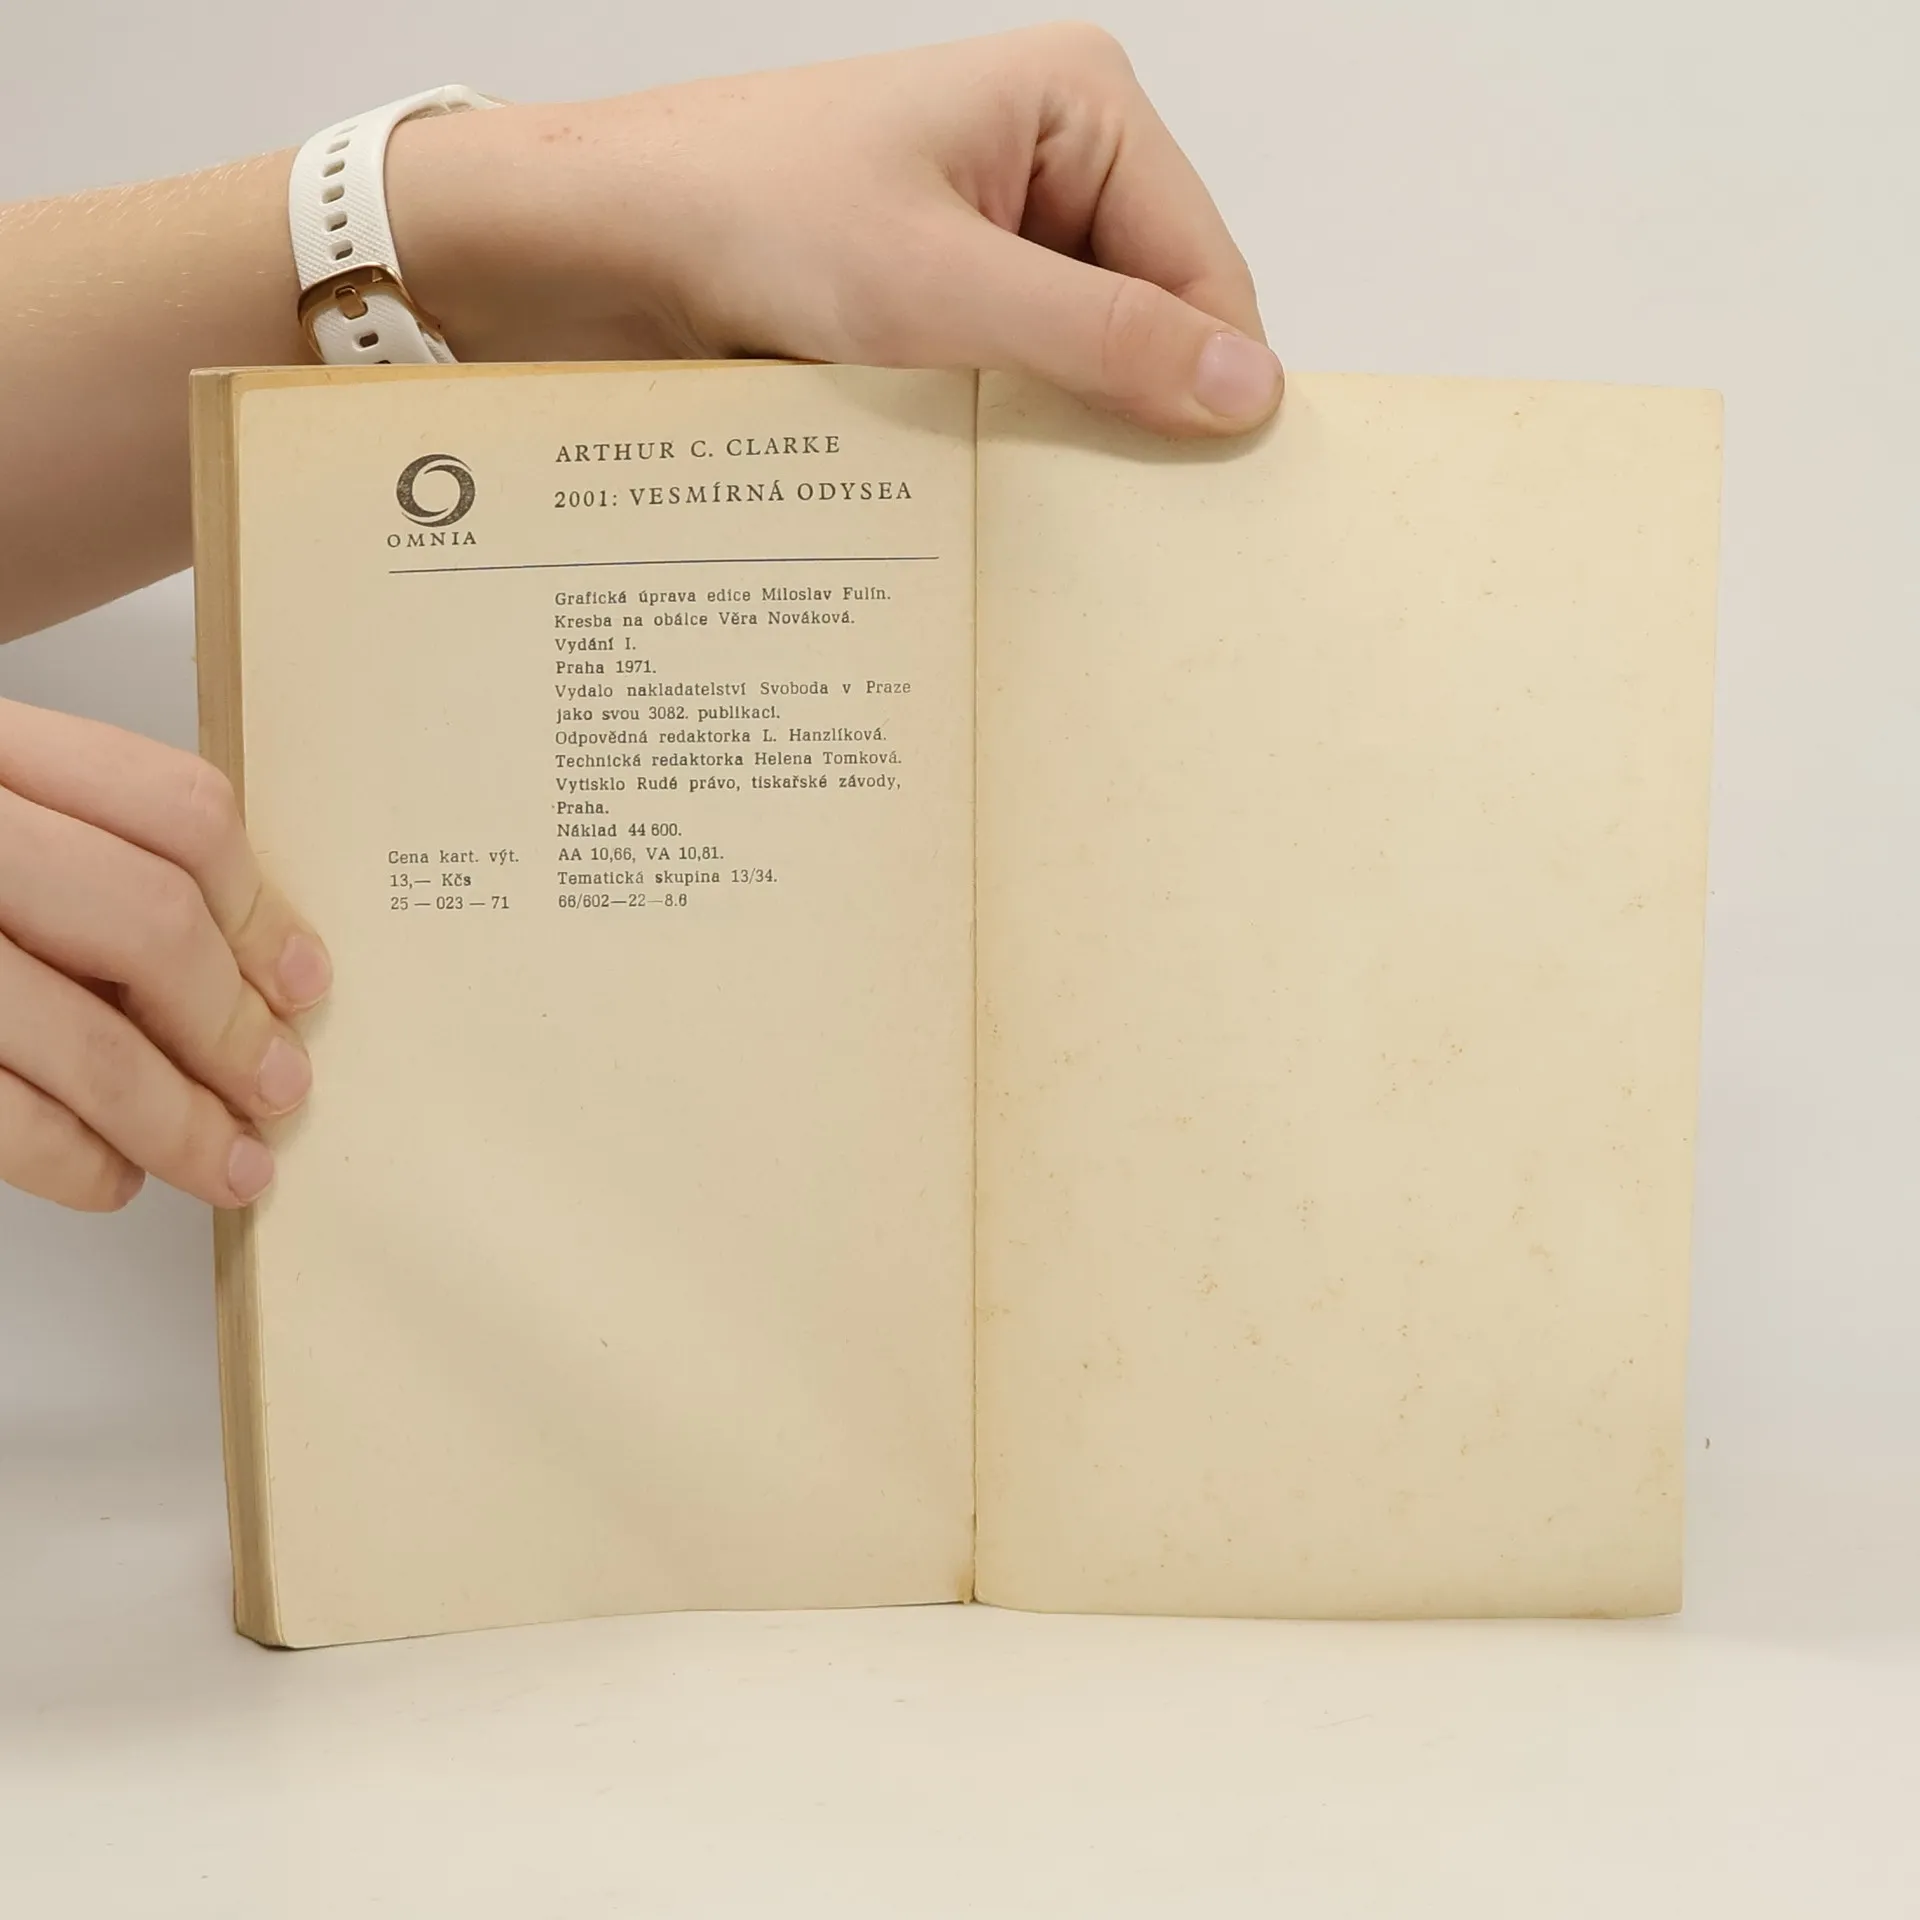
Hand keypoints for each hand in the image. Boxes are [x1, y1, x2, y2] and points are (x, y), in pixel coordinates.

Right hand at [0, 700, 329, 1210]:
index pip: (174, 812)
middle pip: (148, 922)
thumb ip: (84, 857)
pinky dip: (74, 1160)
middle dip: (230, 1027)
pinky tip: (112, 1178)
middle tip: (278, 1090)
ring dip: (177, 1121)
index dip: (260, 911)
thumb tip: (255, 972)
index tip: (303, 984)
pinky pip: (1, 1115)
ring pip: (84, 1035)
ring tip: (228, 1164)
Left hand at [390, 23, 1282, 437]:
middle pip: (1151, 320)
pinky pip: (1014, 383)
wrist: (593, 245)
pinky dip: (1004, 437)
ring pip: (1082, 364)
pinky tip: (981, 482)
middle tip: (1114, 521)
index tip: (1201, 497)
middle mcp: (1048, 162)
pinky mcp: (939, 298)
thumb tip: (1248, 390)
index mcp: (1080, 105)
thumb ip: (1102, 339)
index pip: (1207, 269)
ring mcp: (992, 235)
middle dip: (1129, 413)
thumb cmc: (742, 214)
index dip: (1208, 384)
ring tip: (1031, 500)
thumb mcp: (941, 287)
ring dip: (1058, 434)